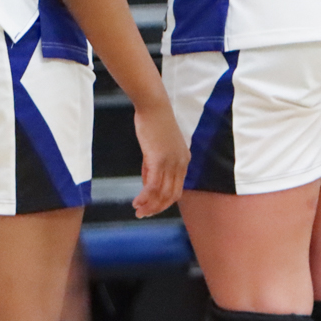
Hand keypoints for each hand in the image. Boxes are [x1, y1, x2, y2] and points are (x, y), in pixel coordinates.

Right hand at [130, 102, 188, 216]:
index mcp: (184, 159)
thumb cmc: (153, 123)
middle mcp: (181, 163)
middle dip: (157, 208)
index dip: (164, 202)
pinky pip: (153, 186)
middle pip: (172, 195)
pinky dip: (145, 197)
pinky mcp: (159, 159)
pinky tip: (136, 202)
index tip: (152, 207)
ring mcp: (171, 162)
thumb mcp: (157, 147)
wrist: (153, 106)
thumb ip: (153, 167)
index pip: (177, 189)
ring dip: (149, 206)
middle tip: (143, 214)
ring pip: (162, 193)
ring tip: (137, 211)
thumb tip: (148, 185)